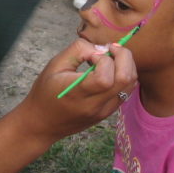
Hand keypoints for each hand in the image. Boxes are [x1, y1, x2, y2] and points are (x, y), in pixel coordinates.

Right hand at [20, 38, 136, 142]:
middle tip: (110, 49)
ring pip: (130, 84)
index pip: (105, 78)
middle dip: (123, 56)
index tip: (91, 55)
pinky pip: (126, 91)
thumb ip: (78, 50)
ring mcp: (104, 111)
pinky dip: (124, 75)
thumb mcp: (54, 65)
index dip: (103, 59)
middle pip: (125, 79)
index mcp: (77, 94)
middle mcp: (94, 105)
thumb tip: (101, 49)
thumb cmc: (45, 92)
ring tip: (110, 58)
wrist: (42, 123)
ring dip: (126, 65)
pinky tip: (110, 69)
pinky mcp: (108, 113)